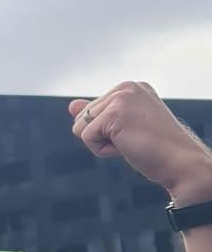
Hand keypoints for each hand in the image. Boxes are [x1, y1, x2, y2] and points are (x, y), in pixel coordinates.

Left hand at [71, 84, 211, 204]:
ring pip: (80, 127)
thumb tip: (71, 105)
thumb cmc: (156, 148)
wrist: (181, 163)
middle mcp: (126, 87)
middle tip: (135, 139)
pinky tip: (127, 148)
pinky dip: (102, 150)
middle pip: (83, 117)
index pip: (93, 111)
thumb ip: (97, 113)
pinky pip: (86, 138)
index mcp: (131, 87)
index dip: (109, 131)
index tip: (137, 133)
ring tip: (131, 142)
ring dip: (102, 143)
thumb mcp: (123, 127)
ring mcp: (120, 98)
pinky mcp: (113, 113)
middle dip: (103, 136)